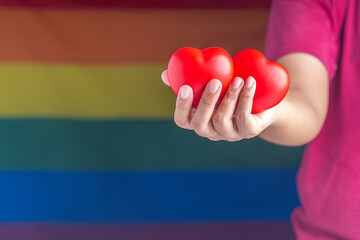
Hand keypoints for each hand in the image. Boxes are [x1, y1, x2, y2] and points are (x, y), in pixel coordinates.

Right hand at [161, 70, 277, 141]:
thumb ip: (190, 78)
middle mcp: (210, 131)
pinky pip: (244, 117)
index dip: (181, 106)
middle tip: (215, 82)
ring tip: (238, 78)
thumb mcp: (211, 83)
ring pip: (223, 119)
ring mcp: (229, 134)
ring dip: (230, 97)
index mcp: (197, 120)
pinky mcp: (248, 132)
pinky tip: (250, 82)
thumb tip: (164, 74)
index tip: (185, 87)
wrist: (263, 100)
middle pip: (200, 123)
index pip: (182, 120)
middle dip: (206, 102)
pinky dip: (247, 98)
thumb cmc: (229, 89)